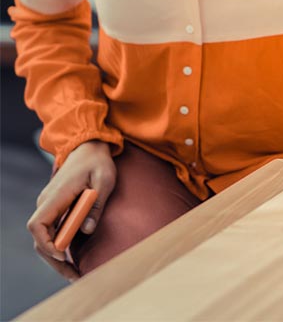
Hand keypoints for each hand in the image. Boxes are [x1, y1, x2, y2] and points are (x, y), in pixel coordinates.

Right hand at [27, 140, 116, 279]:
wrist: (90, 147)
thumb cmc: (98, 162)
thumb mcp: (104, 180)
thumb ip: (96, 204)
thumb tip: (86, 230)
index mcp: (55, 196)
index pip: (37, 225)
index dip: (47, 243)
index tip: (63, 254)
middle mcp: (47, 203)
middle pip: (40, 238)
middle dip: (54, 260)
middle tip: (74, 275)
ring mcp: (50, 206)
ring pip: (45, 238)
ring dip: (57, 257)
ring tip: (75, 274)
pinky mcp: (56, 209)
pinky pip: (53, 231)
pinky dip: (60, 246)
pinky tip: (73, 259)